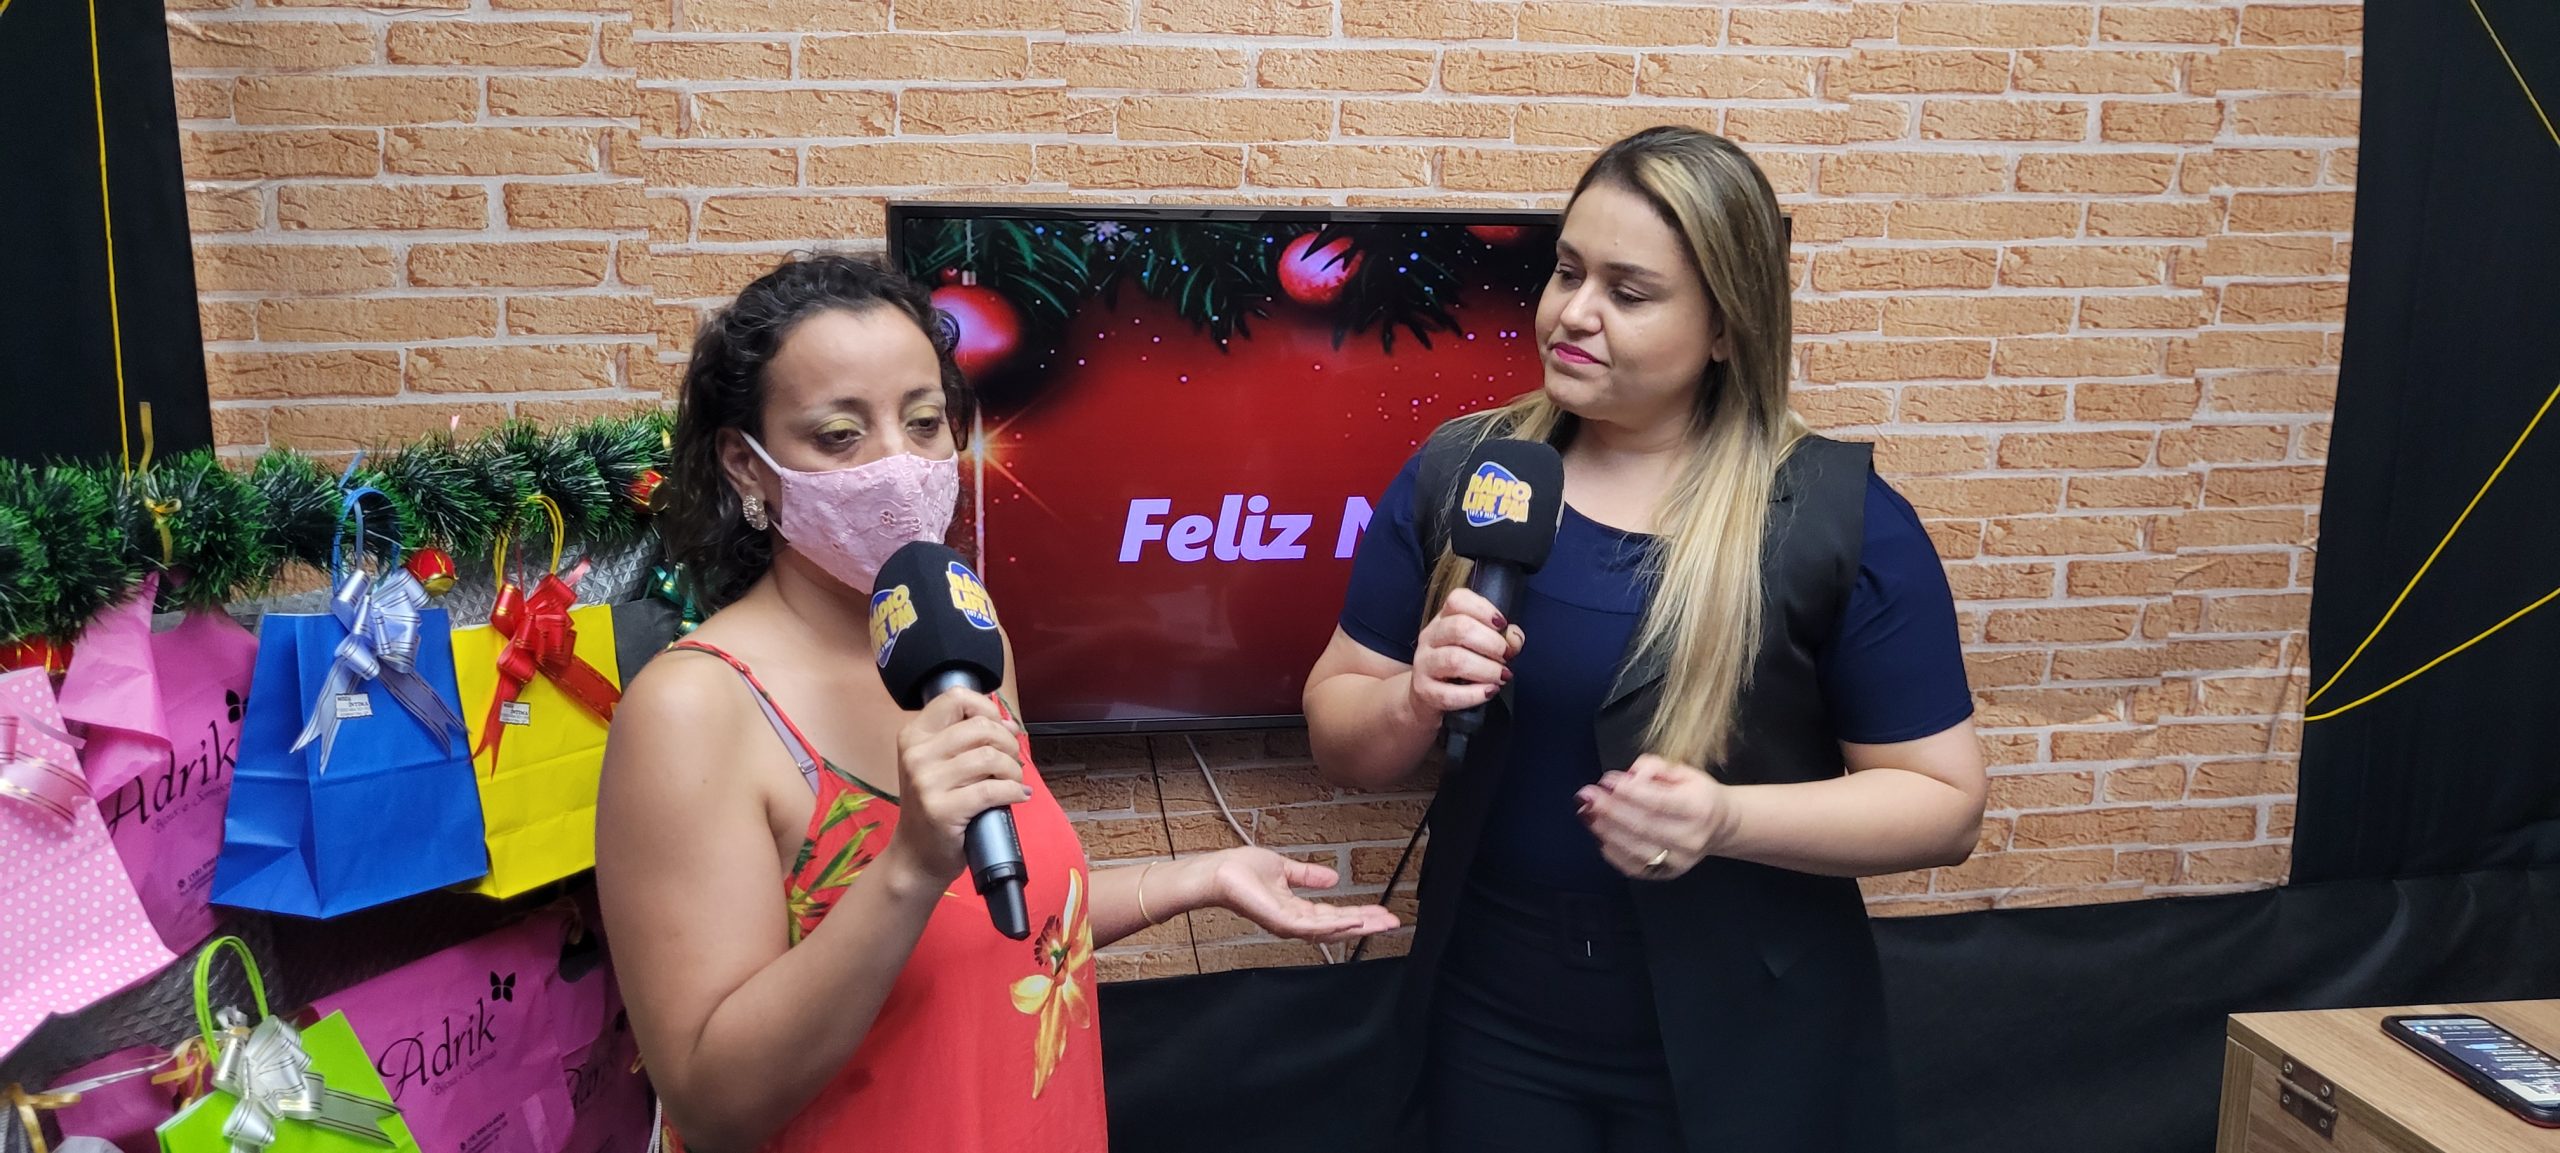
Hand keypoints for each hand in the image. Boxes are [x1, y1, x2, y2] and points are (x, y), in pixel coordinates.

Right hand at [885, 688, 1028, 886]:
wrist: (916, 854)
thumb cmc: (935, 805)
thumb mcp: (939, 765)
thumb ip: (967, 740)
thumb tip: (1009, 724)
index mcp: (914, 736)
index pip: (955, 698)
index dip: (987, 708)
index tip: (1001, 728)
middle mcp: (916, 755)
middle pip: (980, 727)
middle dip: (1008, 742)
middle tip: (1013, 761)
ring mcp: (926, 783)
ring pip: (989, 757)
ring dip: (1014, 769)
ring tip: (1015, 780)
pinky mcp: (942, 810)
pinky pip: (992, 790)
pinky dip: (1014, 791)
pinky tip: (1019, 795)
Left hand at [1196, 848, 1399, 943]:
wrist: (1217, 873)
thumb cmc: (1240, 872)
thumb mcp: (1285, 869)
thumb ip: (1308, 876)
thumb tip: (1332, 878)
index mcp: (1297, 910)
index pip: (1335, 915)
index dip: (1360, 914)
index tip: (1382, 913)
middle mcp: (1294, 922)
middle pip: (1338, 927)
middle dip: (1366, 924)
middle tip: (1393, 923)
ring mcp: (1288, 924)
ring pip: (1330, 930)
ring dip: (1358, 925)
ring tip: (1382, 922)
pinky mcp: (1280, 921)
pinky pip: (1312, 926)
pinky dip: (1334, 925)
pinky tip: (1353, 920)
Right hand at [1404, 588, 1525, 721]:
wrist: (1426, 697)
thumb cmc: (1459, 668)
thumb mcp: (1479, 647)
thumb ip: (1503, 638)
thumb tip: (1514, 638)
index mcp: (1444, 619)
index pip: (1457, 600)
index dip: (1484, 609)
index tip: (1502, 624)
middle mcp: (1430, 637)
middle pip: (1459, 628)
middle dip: (1492, 643)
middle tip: (1506, 656)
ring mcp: (1424, 664)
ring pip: (1455, 660)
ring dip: (1487, 669)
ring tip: (1501, 676)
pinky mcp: (1424, 691)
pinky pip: (1449, 694)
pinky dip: (1474, 694)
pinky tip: (1489, 692)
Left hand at [1575, 756, 1733, 880]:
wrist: (1720, 825)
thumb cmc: (1696, 794)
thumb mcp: (1682, 771)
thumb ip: (1653, 768)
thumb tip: (1627, 777)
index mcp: (1699, 808)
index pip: (1659, 802)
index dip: (1629, 792)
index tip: (1605, 781)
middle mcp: (1691, 838)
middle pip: (1643, 826)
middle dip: (1610, 810)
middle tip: (1586, 796)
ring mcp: (1678, 860)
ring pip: (1635, 848)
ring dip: (1606, 830)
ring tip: (1587, 812)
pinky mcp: (1666, 874)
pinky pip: (1633, 866)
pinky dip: (1612, 851)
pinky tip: (1600, 834)